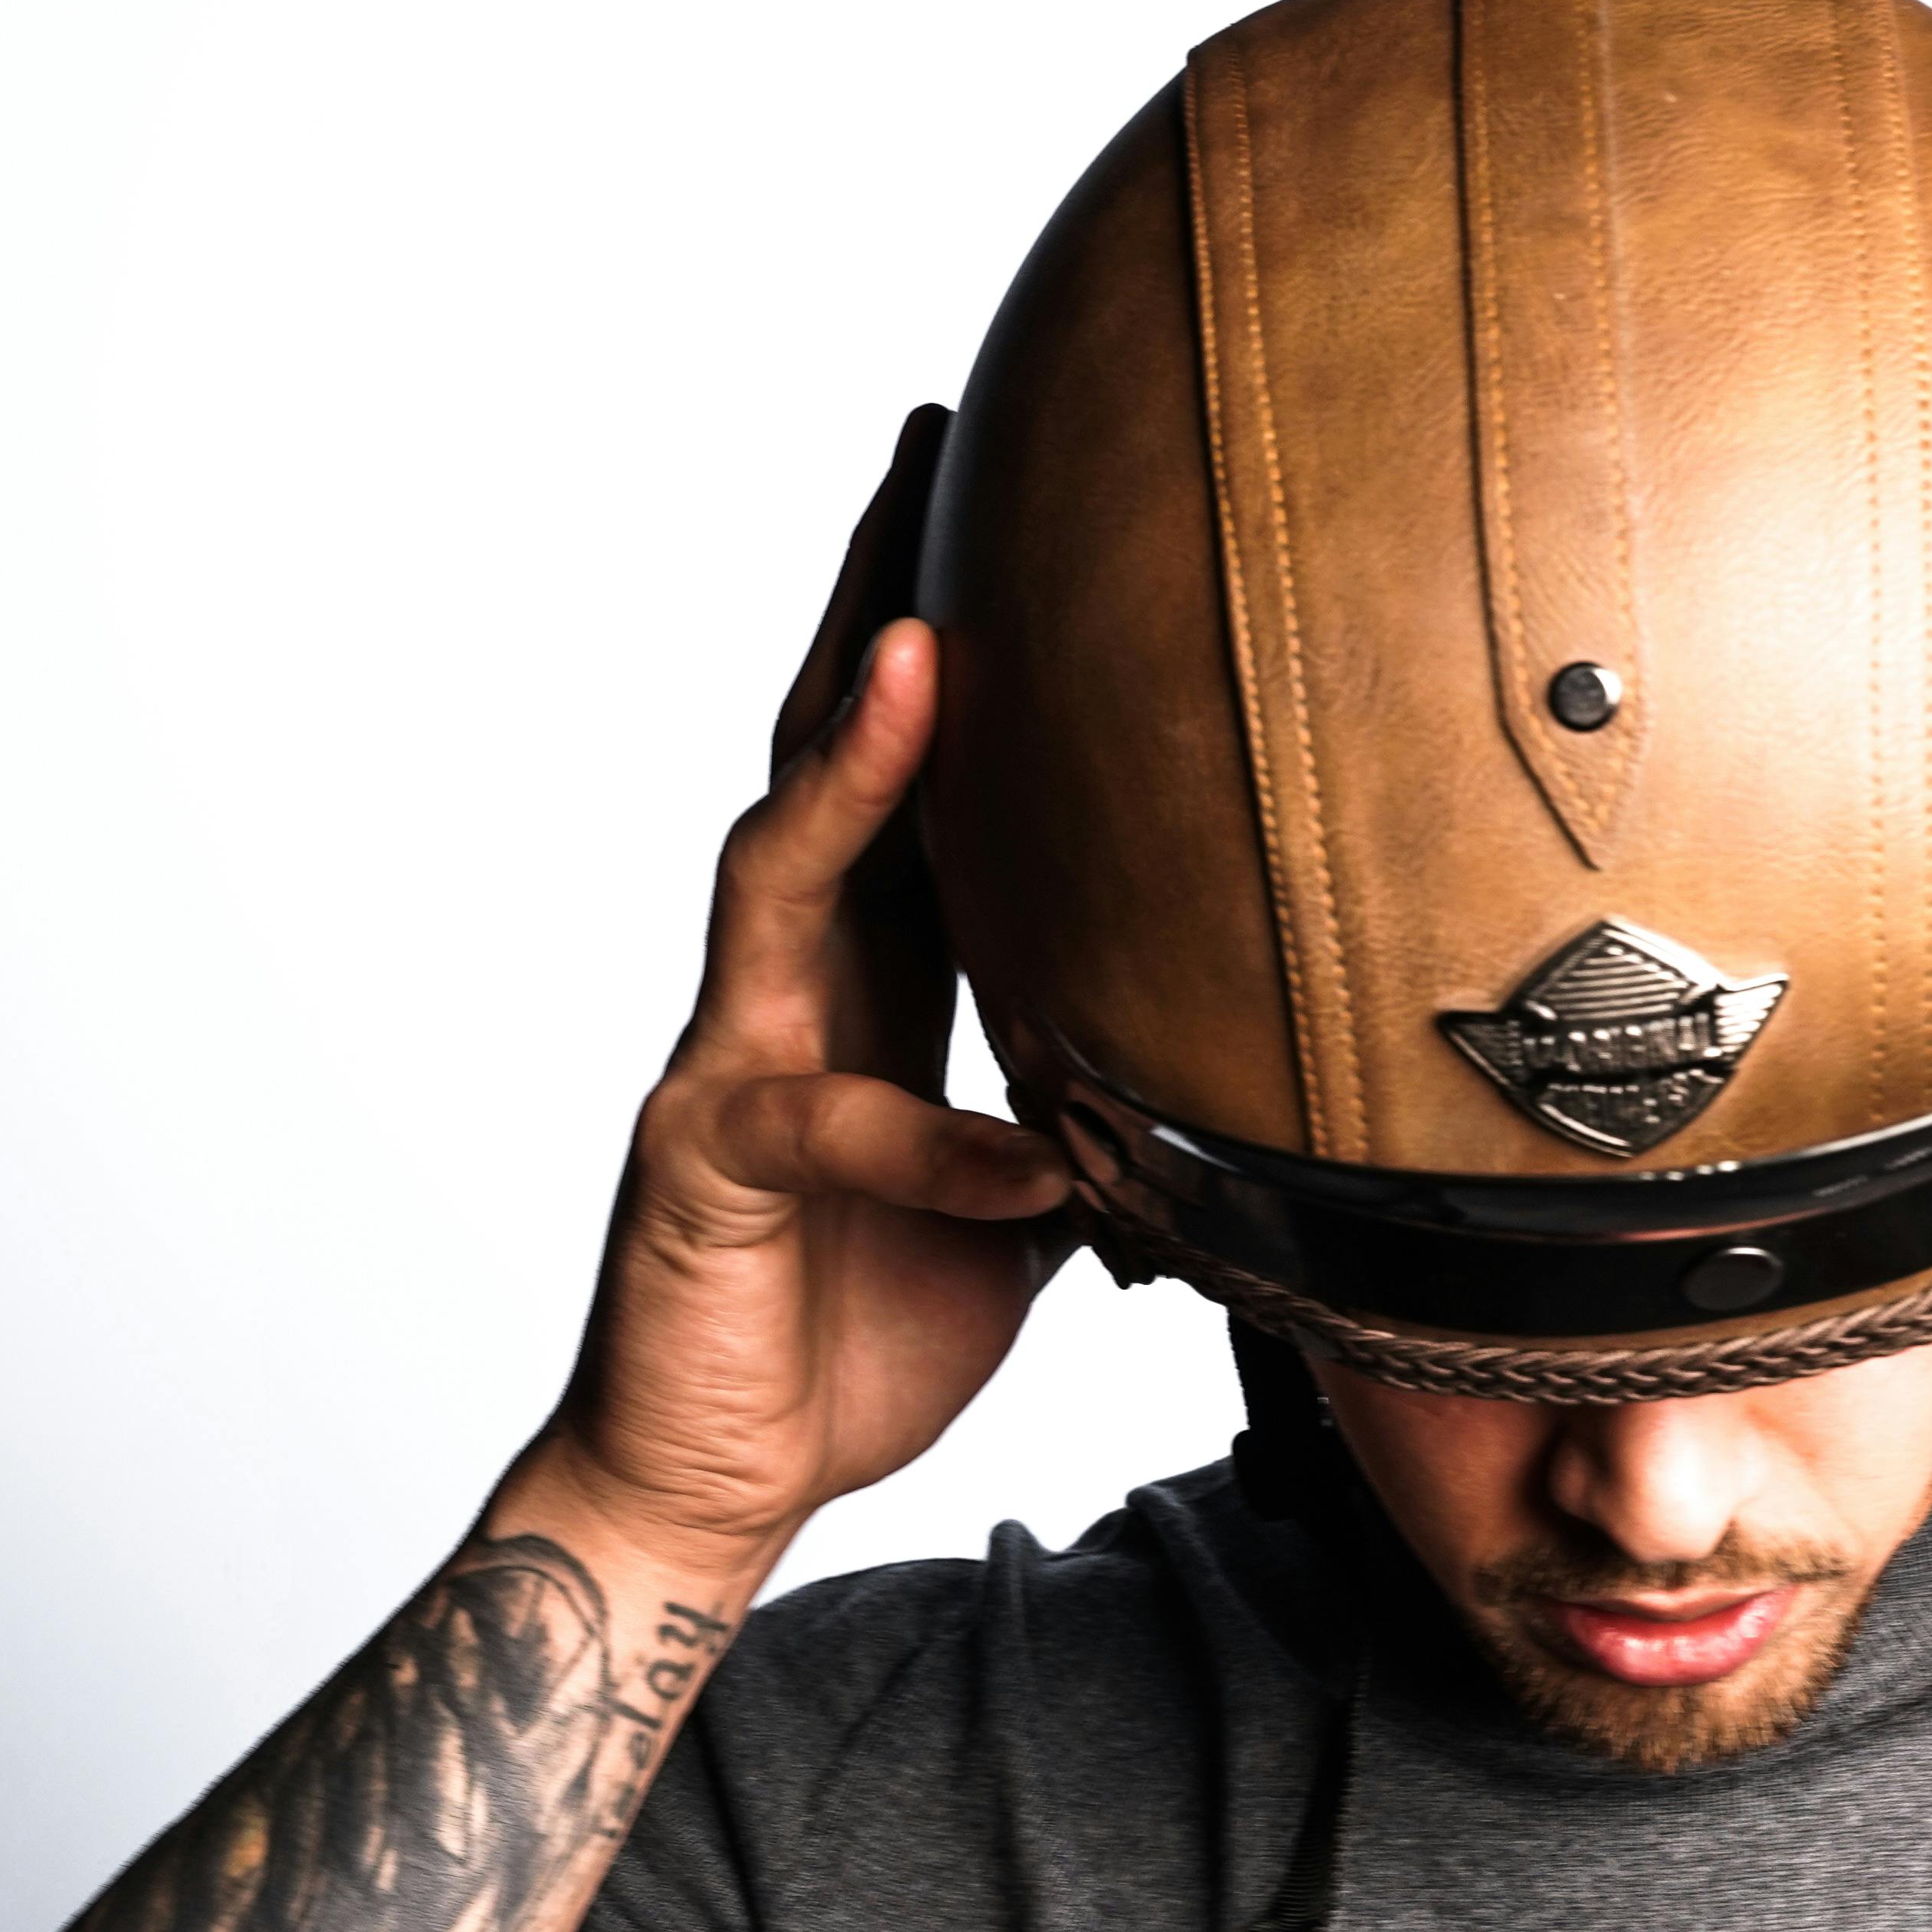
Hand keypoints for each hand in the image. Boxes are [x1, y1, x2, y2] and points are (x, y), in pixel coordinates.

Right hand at [506, 463, 1069, 1589]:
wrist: (710, 1480)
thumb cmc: (850, 1337)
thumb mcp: (1018, 1221)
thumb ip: (1089, 1132)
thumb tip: (1223, 1102)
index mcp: (867, 986)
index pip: (915, 783)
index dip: (959, 653)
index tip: (1013, 507)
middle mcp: (787, 991)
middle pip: (823, 756)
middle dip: (869, 600)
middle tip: (924, 451)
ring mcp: (734, 1064)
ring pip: (779, 874)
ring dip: (851, 764)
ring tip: (912, 647)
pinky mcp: (708, 1170)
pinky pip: (835, 1133)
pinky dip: (942, 1147)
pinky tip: (1036, 1163)